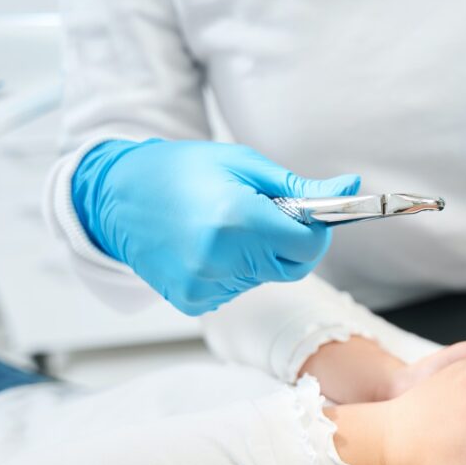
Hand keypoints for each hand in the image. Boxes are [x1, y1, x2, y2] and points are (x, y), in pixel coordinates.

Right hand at [72, 139, 360, 314]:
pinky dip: (234, 269)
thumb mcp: (243, 165)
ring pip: (265, 277)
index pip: (309, 246)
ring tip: (223, 225)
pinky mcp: (193, 299)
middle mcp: (221, 259)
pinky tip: (207, 245)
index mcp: (238, 221)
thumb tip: (349, 189)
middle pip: (293, 266)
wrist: (115, 194)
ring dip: (259, 255)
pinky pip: (237, 288)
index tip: (303, 213)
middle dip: (289, 242)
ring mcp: (205, 284)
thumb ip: (299, 187)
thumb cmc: (181, 170)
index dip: (314, 229)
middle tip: (261, 214)